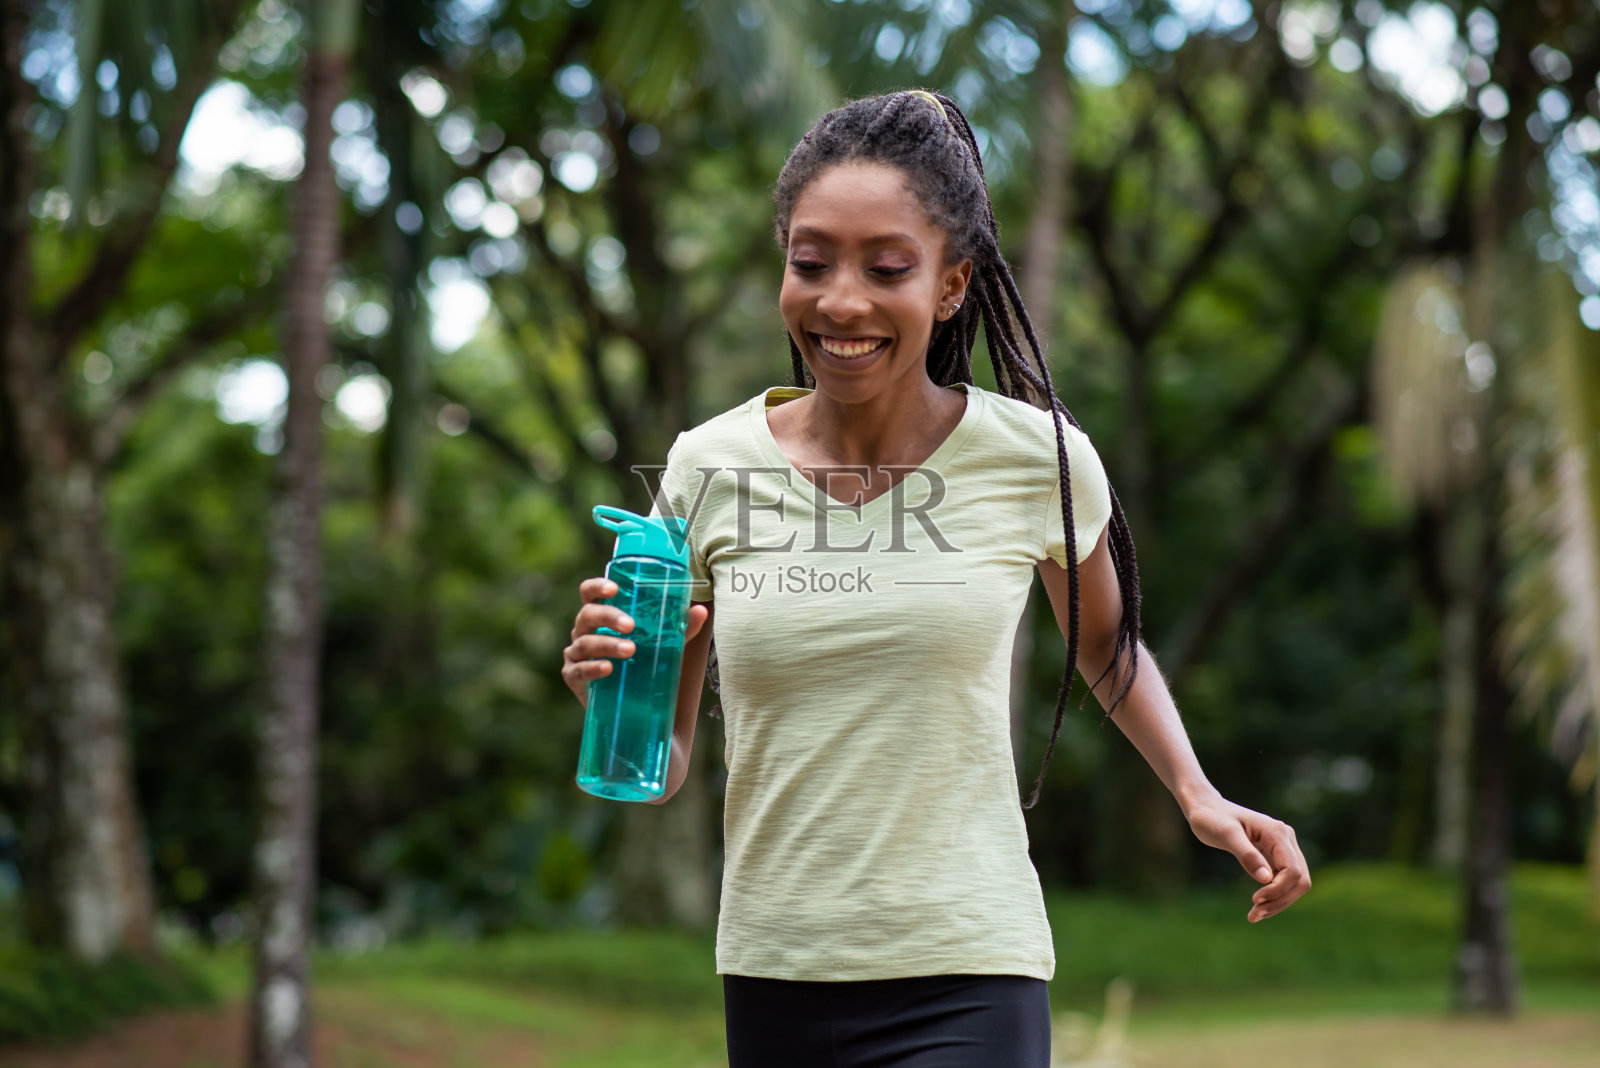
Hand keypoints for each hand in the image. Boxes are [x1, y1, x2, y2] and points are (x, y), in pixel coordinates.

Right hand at [561, 577, 710, 706]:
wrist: (634, 709)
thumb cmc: (644, 666)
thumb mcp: (664, 646)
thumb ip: (681, 629)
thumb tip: (701, 611)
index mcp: (600, 617)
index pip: (590, 593)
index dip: (597, 587)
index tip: (614, 589)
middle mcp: (584, 631)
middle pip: (587, 614)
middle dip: (608, 617)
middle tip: (630, 625)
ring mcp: (576, 654)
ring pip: (585, 643)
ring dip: (608, 644)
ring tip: (631, 649)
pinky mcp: (573, 677)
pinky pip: (579, 670)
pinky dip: (593, 668)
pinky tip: (608, 668)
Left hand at [1183, 793, 1310, 922]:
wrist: (1206, 808)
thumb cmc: (1211, 818)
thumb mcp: (1225, 835)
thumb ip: (1246, 854)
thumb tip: (1266, 879)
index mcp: (1277, 832)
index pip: (1292, 870)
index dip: (1278, 890)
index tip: (1254, 900)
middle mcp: (1286, 839)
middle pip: (1300, 880)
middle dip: (1280, 900)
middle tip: (1254, 915)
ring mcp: (1283, 848)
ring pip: (1295, 883)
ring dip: (1278, 902)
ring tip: (1254, 915)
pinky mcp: (1276, 856)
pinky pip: (1284, 881)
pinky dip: (1274, 896)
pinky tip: (1257, 905)